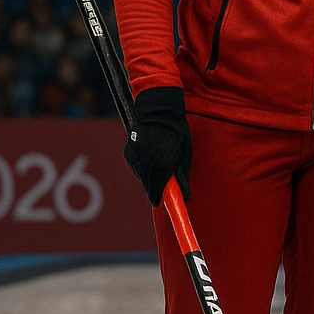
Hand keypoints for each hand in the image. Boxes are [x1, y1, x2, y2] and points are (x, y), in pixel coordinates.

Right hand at [122, 86, 192, 205]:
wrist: (157, 111)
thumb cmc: (177, 132)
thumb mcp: (186, 153)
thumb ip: (183, 176)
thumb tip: (186, 196)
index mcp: (162, 163)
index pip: (156, 190)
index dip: (158, 198)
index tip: (159, 202)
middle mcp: (146, 162)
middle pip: (148, 186)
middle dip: (156, 187)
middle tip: (165, 182)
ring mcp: (134, 158)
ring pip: (141, 177)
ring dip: (150, 176)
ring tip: (159, 161)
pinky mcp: (127, 153)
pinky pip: (135, 167)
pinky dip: (143, 168)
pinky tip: (150, 157)